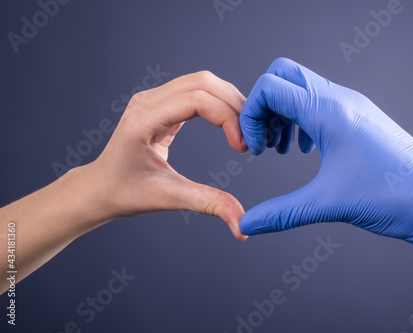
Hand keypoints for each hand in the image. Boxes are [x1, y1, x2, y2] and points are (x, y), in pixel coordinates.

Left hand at [0, 70, 248, 293]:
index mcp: (144, 119)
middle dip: (234, 105)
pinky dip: (218, 103)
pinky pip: (196, 91)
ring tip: (245, 130)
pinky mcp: (161, 103)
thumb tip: (243, 226)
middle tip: (252, 135)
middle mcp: (147, 101)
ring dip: (229, 101)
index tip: (242, 147)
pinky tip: (230, 124)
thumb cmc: (125, 192)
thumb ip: (209, 204)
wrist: (100, 187)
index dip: (227, 117)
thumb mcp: (169, 197)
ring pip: (202, 82)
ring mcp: (153, 98)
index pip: (197, 99)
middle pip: (203, 82)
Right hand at [239, 58, 412, 279]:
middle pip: (284, 75)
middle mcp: (339, 100)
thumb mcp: (328, 204)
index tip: (254, 148)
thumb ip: (281, 213)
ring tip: (280, 149)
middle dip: (263, 107)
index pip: (270, 87)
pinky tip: (305, 150)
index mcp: (329, 112)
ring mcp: (350, 106)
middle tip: (263, 141)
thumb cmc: (393, 196)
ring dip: (281, 114)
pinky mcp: (358, 118)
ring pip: (301, 89)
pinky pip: (319, 103)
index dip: (250, 115)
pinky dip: (301, 120)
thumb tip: (248, 224)